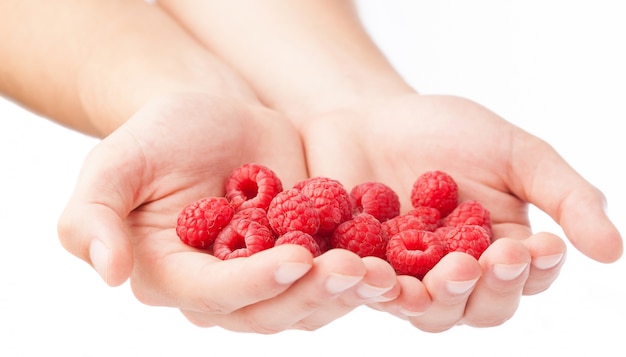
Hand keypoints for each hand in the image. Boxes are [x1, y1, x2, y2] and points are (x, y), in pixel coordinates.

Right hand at [57, 92, 400, 332]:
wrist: (217, 115)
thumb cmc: (162, 134)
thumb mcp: (117, 162)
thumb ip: (93, 215)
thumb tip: (106, 272)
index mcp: (173, 276)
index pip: (214, 295)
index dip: (255, 283)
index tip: (296, 256)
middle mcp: (222, 290)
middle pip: (270, 310)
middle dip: (312, 293)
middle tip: (353, 269)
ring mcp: (269, 278)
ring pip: (309, 302)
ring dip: (347, 292)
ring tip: (382, 270)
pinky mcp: (306, 257)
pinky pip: (336, 276)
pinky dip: (363, 271)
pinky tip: (390, 258)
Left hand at [299, 93, 622, 330]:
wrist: (373, 116)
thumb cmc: (448, 131)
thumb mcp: (517, 154)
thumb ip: (566, 197)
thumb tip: (613, 251)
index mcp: (501, 252)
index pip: (527, 278)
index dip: (536, 270)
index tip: (540, 246)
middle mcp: (456, 276)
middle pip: (478, 308)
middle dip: (487, 289)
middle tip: (486, 260)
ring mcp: (408, 279)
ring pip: (427, 310)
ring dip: (435, 298)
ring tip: (442, 273)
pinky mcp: (362, 273)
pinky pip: (367, 290)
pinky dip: (374, 286)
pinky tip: (374, 273)